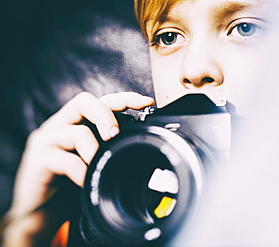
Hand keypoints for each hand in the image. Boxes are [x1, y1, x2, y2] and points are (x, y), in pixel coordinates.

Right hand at [2, 92, 153, 245]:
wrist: (40, 214)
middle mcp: (58, 125)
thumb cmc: (70, 185)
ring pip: (77, 133)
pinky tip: (84, 183)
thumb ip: (105, 148)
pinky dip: (82, 173)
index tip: (146, 102)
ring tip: (99, 169)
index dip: (123, 98)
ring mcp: (45, 141)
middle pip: (83, 101)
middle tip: (116, 136)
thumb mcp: (92, 161)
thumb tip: (137, 142)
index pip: (99, 100)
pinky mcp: (37, 160)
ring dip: (95, 152)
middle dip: (106, 116)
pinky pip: (66, 161)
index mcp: (73, 122)